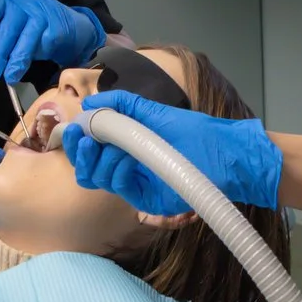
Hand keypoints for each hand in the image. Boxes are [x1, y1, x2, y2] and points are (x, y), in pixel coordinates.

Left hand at [0, 0, 104, 84]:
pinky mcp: (56, 28)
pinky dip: (31, 61)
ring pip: (24, 41)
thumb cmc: (33, 26)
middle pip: (6, 30)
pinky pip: (41, 47)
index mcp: (8, 0)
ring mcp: (42, 14)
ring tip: (9, 78)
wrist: (70, 24)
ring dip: (14, 63)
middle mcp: (24, 3)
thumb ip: (0, 34)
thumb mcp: (13, 23)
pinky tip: (24, 69)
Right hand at [60, 92, 282, 213]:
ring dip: (99, 159)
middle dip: (80, 151)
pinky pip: (120, 188)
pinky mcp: (146, 200)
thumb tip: (91, 100)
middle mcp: (128, 166)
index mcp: (128, 146)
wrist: (227, 155)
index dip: (78, 139)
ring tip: (108, 144)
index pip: (92, 147)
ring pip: (99, 178)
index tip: (74, 127)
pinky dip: (117, 172)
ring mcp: (136, 184)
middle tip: (80, 137)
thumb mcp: (157, 113)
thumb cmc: (198, 134)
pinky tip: (126, 159)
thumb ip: (124, 104)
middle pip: (89, 166)